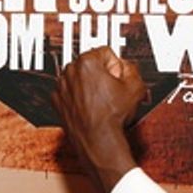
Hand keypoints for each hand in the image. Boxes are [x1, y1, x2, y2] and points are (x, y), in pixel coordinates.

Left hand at [52, 46, 145, 192]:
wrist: (97, 140)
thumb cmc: (111, 116)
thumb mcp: (135, 87)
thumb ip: (132, 68)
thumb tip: (126, 66)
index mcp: (87, 62)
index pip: (106, 53)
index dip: (116, 67)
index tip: (118, 79)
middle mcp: (70, 71)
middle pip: (91, 64)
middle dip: (101, 74)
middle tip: (111, 91)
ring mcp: (61, 87)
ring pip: (79, 78)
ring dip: (89, 85)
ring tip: (101, 100)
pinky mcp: (57, 101)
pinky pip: (70, 92)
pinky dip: (78, 97)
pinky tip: (90, 107)